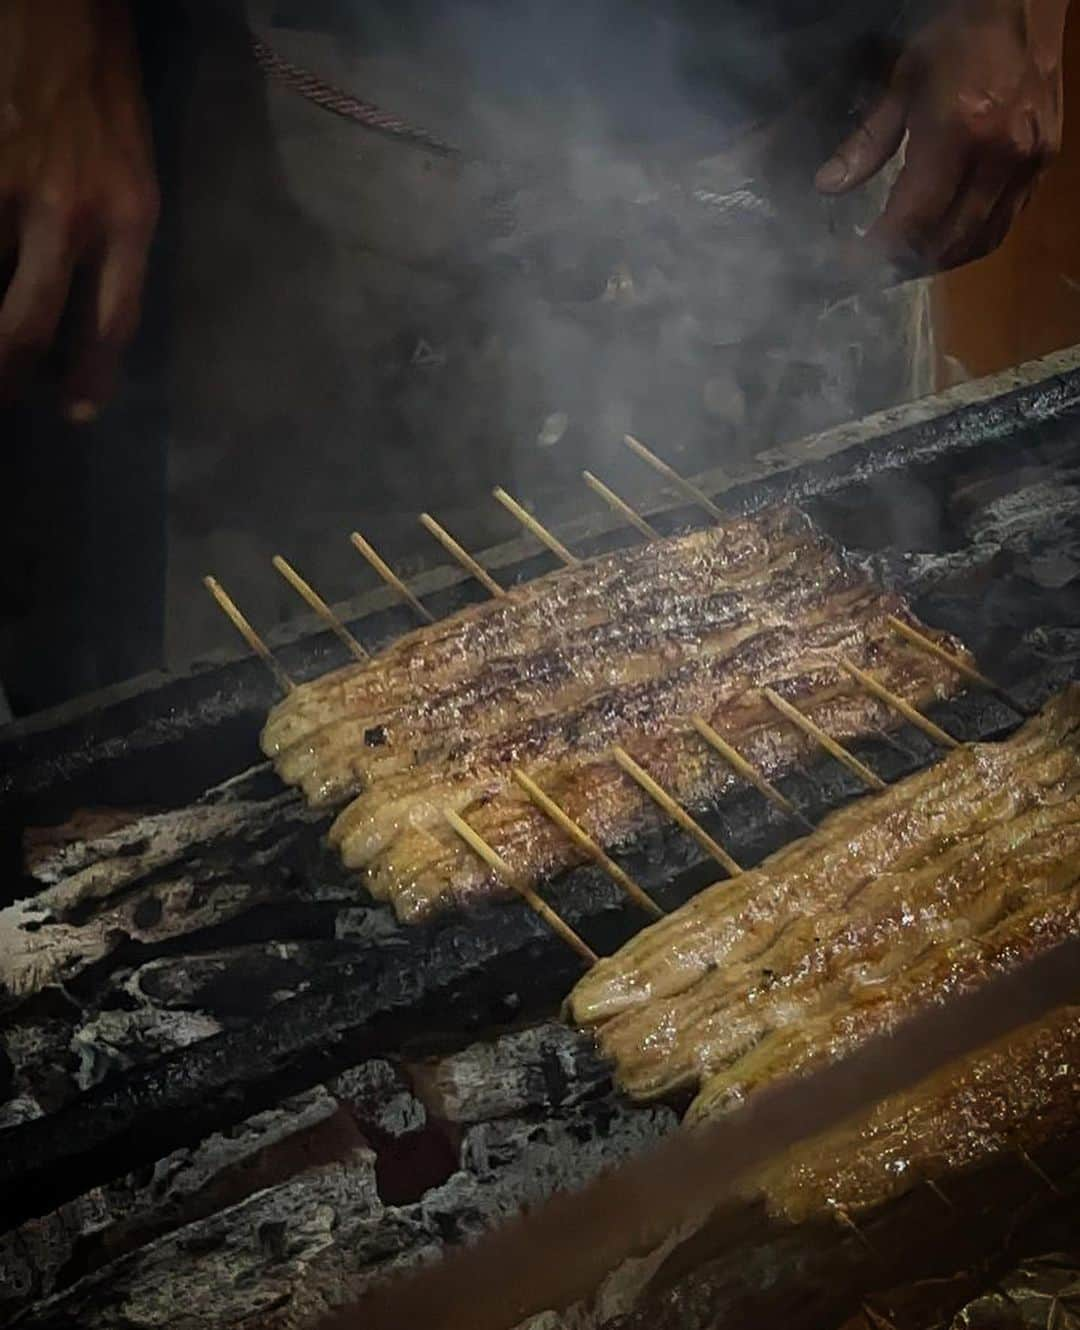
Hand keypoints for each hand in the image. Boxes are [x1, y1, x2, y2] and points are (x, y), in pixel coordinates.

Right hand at [0, 0, 158, 420]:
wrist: (62, 10)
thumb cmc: (104, 93)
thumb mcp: (137, 173)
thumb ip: (117, 242)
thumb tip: (85, 310)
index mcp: (130, 219)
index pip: (113, 322)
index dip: (90, 376)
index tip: (75, 411)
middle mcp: (71, 213)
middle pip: (29, 325)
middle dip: (9, 376)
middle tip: (6, 398)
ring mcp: (10, 189)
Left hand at [816, 0, 1068, 273]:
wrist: (1026, 1)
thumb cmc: (959, 33)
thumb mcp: (903, 81)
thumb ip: (867, 140)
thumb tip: (828, 186)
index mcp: (959, 132)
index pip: (913, 220)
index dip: (877, 252)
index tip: (847, 265)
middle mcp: (999, 156)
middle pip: (947, 242)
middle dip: (904, 267)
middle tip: (870, 274)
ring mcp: (1028, 162)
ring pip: (979, 241)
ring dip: (937, 263)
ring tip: (903, 264)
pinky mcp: (1044, 162)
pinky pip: (1005, 223)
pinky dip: (970, 242)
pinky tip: (943, 241)